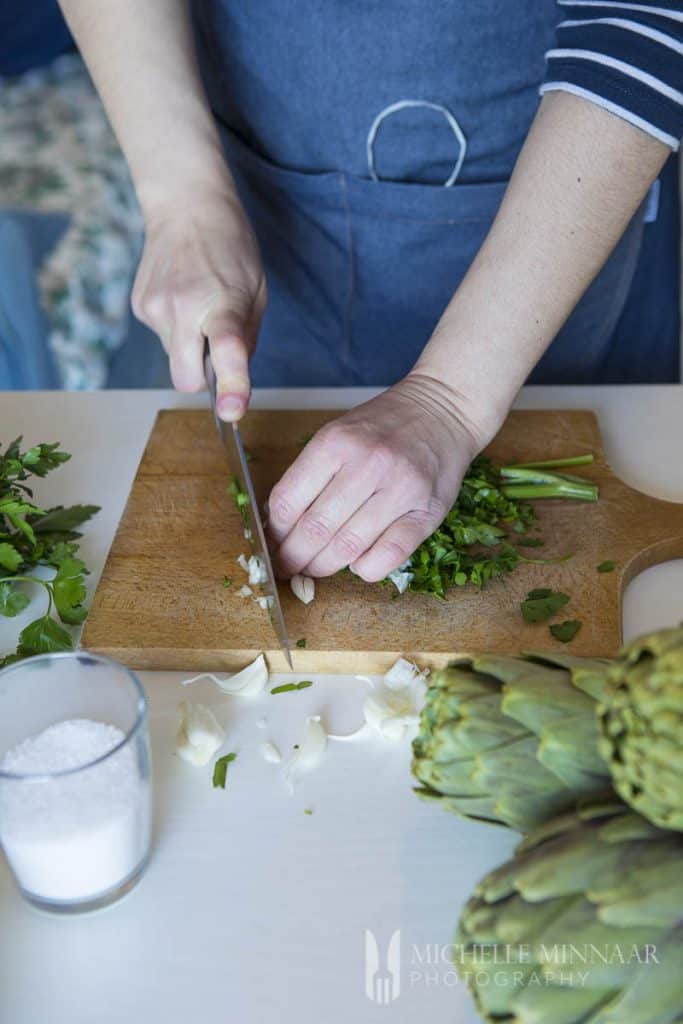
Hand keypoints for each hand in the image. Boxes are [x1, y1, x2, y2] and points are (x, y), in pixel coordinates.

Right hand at [132, 185, 265, 420]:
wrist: (186, 206)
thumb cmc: (231, 248)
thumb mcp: (256, 291)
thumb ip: (246, 339)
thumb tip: (230, 379)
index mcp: (220, 301)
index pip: (226, 350)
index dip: (230, 385)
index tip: (232, 410)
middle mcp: (180, 307)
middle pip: (185, 379)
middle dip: (202, 380)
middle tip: (219, 353)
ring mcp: (154, 308)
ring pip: (175, 359)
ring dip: (191, 348)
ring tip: (201, 307)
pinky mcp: (140, 307)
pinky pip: (164, 338)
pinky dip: (178, 330)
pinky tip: (183, 299)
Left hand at [268, 375, 491, 581]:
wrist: (443, 411)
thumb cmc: (384, 428)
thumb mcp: (339, 434)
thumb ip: (311, 474)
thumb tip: (280, 524)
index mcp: (335, 442)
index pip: (287, 502)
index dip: (275, 532)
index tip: (274, 543)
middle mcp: (367, 464)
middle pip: (314, 529)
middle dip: (294, 557)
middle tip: (289, 566)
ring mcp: (400, 489)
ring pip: (347, 547)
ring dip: (324, 566)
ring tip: (315, 569)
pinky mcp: (426, 512)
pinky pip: (389, 555)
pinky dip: (366, 569)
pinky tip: (358, 564)